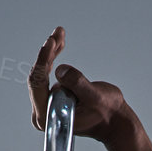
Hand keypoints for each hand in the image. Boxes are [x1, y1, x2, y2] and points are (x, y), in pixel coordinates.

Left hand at [28, 26, 125, 143]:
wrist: (113, 118)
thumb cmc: (105, 111)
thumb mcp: (95, 97)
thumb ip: (78, 85)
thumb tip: (60, 71)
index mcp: (49, 117)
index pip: (38, 84)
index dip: (43, 61)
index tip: (51, 42)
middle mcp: (44, 112)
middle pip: (39, 76)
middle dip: (48, 52)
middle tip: (58, 32)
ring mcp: (46, 104)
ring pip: (42, 71)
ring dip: (51, 51)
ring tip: (60, 32)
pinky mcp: (51, 96)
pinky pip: (47, 72)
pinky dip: (53, 56)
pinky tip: (60, 42)